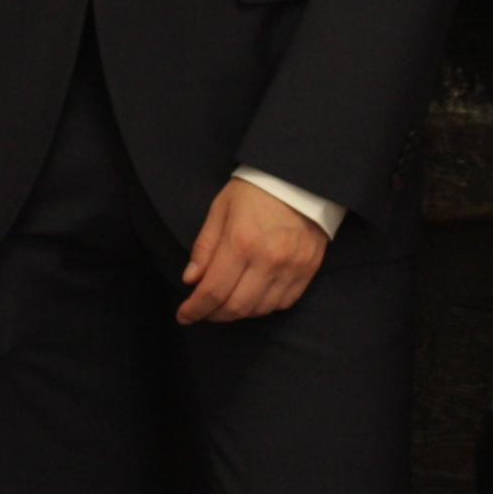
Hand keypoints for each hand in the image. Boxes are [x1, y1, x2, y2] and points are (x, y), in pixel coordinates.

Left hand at [179, 177, 328, 324]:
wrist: (300, 178)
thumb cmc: (255, 191)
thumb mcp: (220, 210)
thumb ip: (205, 247)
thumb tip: (191, 280)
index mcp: (241, 242)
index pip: (213, 291)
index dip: (195, 309)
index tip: (184, 315)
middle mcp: (268, 260)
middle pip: (236, 307)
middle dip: (214, 314)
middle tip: (204, 310)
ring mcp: (291, 267)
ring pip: (260, 310)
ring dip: (239, 313)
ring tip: (227, 303)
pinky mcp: (308, 270)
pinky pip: (283, 303)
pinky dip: (264, 307)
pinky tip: (253, 297)